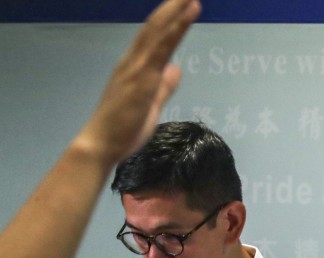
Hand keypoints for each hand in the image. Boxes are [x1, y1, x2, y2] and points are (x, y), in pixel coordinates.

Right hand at [74, 0, 200, 166]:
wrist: (102, 143)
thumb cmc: (124, 129)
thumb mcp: (151, 104)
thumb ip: (164, 86)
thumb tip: (176, 69)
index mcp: (134, 67)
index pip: (154, 38)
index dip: (169, 21)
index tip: (184, 5)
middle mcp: (132, 61)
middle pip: (155, 28)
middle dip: (172, 8)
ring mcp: (136, 67)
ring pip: (157, 33)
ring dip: (175, 13)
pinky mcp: (141, 77)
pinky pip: (160, 49)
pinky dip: (174, 31)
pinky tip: (185, 18)